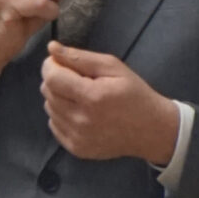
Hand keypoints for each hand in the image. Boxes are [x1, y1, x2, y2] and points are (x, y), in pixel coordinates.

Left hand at [41, 43, 180, 166]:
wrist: (151, 130)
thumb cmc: (134, 94)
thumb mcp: (113, 67)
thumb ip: (80, 57)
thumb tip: (51, 48)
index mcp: (92, 97)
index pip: (51, 78)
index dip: (50, 65)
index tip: (59, 61)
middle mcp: (81, 120)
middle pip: (47, 92)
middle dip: (55, 80)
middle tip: (75, 78)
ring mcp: (77, 138)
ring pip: (49, 108)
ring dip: (58, 97)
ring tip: (79, 96)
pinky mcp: (76, 149)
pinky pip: (54, 125)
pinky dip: (61, 115)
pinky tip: (79, 112)